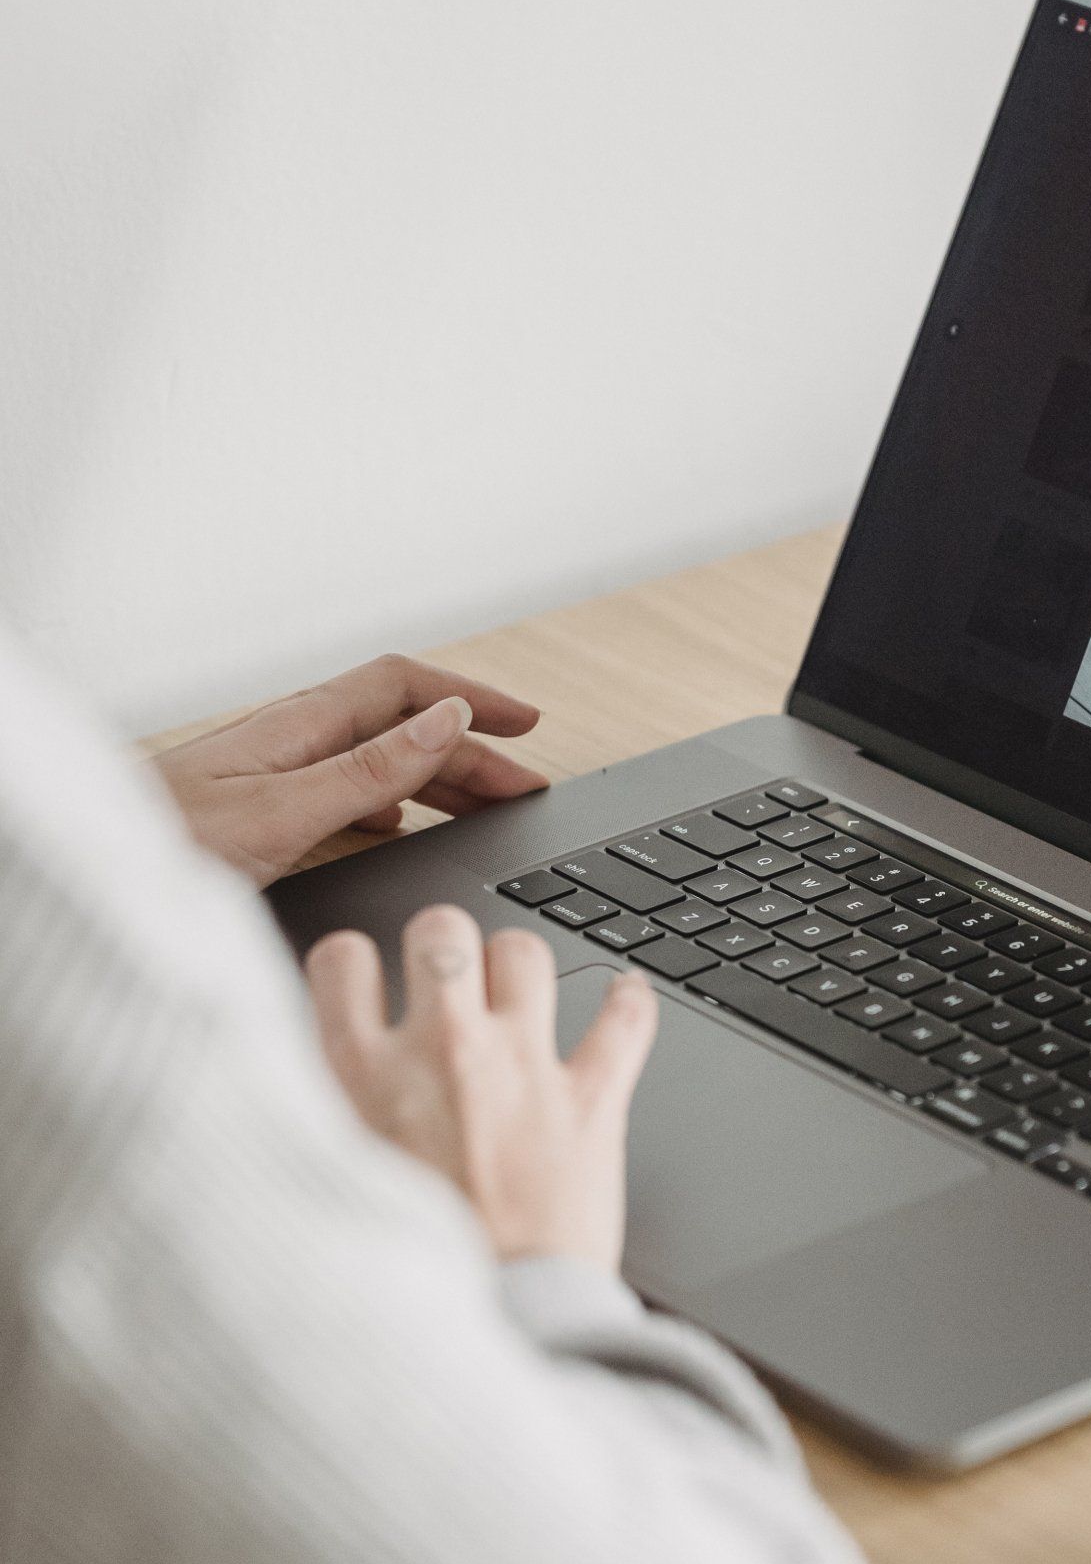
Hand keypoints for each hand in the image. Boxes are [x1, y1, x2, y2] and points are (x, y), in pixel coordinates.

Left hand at [154, 654, 549, 884]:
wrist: (91, 877)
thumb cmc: (162, 849)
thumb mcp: (282, 812)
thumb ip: (367, 770)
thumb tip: (446, 721)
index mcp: (301, 728)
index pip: (406, 687)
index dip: (471, 696)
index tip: (526, 721)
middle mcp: (289, 743)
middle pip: (399, 727)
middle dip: (469, 748)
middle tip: (523, 783)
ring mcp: (272, 777)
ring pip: (375, 761)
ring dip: (436, 777)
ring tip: (481, 804)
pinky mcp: (255, 814)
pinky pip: (344, 793)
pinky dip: (390, 804)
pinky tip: (396, 825)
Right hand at [306, 906, 656, 1270]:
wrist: (494, 1333)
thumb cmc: (406, 1280)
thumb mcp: (326, 1186)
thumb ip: (318, 1118)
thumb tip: (303, 1076)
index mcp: (361, 1077)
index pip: (343, 959)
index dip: (355, 963)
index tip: (365, 983)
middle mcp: (442, 1055)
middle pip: (441, 931)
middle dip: (444, 944)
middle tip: (447, 979)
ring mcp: (522, 1070)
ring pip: (527, 953)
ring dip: (521, 967)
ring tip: (518, 992)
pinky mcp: (591, 1102)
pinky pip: (625, 1020)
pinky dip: (630, 1001)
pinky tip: (625, 996)